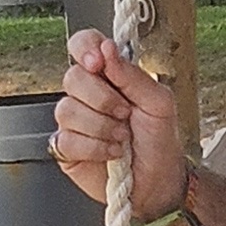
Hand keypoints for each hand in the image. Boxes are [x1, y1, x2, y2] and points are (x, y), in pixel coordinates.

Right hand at [52, 28, 184, 214]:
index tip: (99, 64)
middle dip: (103, 99)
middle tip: (125, 114)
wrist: (158, 181)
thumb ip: (132, 74)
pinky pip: (65, 139)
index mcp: (109, 75)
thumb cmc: (159, 140)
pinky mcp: (66, 147)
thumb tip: (107, 49)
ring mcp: (74, 120)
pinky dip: (93, 148)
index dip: (84, 48)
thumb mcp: (159, 102)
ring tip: (121, 137)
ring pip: (66, 110)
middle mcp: (88, 93)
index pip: (83, 44)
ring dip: (101, 127)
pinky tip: (110, 153)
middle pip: (72, 77)